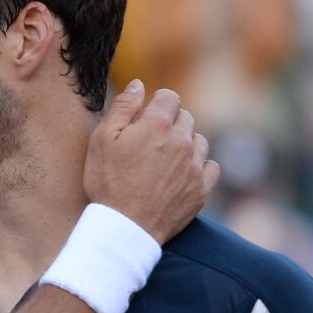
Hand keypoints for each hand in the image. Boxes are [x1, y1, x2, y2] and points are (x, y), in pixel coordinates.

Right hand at [84, 81, 217, 244]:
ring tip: (164, 162)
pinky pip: (211, 166)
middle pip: (185, 117)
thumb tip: (139, 85)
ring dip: (185, 145)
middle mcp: (182, 140)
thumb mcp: (102, 140)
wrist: (124, 228)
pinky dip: (199, 167)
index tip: (145, 120)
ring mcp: (195, 165)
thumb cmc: (108, 183)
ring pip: (199, 141)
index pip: (169, 97)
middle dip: (170, 124)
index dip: (156, 105)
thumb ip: (122, 107)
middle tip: (150, 144)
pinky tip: (181, 175)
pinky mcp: (202, 188)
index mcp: (158, 124)